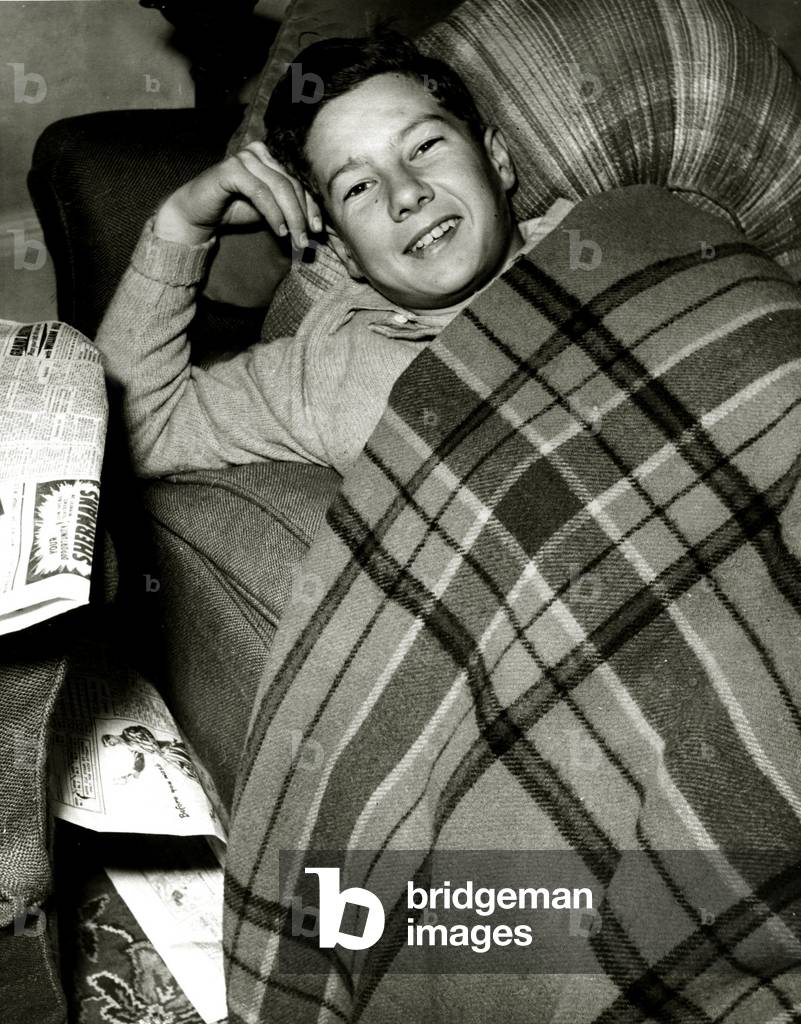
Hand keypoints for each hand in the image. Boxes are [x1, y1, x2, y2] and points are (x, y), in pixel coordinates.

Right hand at [153, 141, 322, 248]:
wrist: (199, 215)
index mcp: (271, 156)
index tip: (318, 230)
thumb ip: (289, 207)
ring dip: (291, 217)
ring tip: (296, 240)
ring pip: (279, 188)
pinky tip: (280, 231)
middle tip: (306, 240)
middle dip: (302, 215)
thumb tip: (317, 224)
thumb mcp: (269, 209)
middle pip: (292, 183)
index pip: (299, 179)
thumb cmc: (235, 209)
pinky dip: (273, 214)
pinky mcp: (231, 169)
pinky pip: (261, 193)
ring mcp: (244, 157)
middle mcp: (259, 151)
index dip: (311, 205)